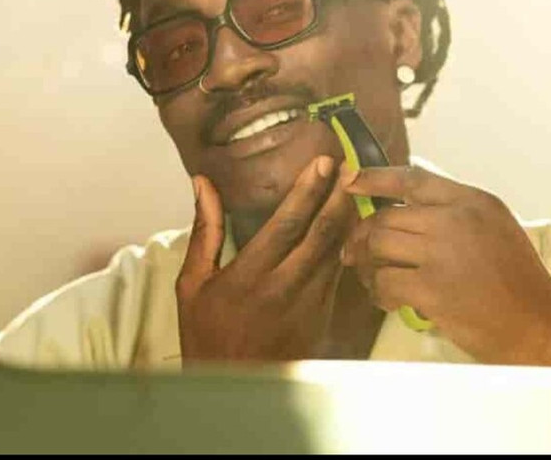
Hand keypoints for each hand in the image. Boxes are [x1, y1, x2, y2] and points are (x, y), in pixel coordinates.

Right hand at [175, 155, 354, 362]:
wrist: (234, 388)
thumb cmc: (207, 333)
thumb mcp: (193, 283)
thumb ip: (204, 230)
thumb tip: (202, 183)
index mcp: (248, 277)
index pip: (287, 224)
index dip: (309, 190)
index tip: (323, 163)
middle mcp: (283, 289)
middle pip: (321, 234)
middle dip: (339, 196)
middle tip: (351, 167)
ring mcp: (308, 306)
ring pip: (337, 253)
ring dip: (350, 218)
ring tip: (357, 188)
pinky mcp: (322, 317)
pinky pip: (339, 273)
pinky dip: (348, 245)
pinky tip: (353, 225)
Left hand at [340, 165, 550, 368]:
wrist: (540, 327)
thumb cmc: (519, 280)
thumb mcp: (495, 226)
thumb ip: (455, 211)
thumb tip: (405, 206)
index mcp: (471, 201)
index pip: (412, 179)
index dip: (375, 176)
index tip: (350, 178)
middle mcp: (455, 219)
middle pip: (387, 215)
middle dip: (362, 233)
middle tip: (354, 249)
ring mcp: (442, 253)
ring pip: (379, 245)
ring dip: (364, 262)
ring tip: (366, 274)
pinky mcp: (432, 288)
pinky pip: (385, 281)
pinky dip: (377, 291)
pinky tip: (383, 298)